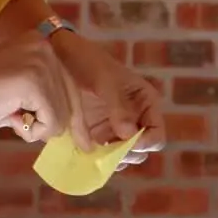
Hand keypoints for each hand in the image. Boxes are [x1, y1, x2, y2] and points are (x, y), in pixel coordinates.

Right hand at [0, 31, 88, 145]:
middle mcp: (45, 47)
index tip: (85, 142)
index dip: (74, 117)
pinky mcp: (33, 80)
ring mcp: (41, 61)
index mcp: (40, 44)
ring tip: (6, 115)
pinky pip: (51, 121)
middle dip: (54, 125)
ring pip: (63, 116)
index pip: (71, 86)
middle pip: (72, 101)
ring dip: (35, 127)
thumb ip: (42, 101)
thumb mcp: (17, 97)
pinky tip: (8, 117)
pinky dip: (31, 131)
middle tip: (27, 131)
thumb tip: (72, 126)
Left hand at [49, 31, 164, 170]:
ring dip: (113, 161)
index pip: (156, 134)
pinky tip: (88, 157)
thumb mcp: (105, 80)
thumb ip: (118, 107)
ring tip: (99, 158)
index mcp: (146, 103)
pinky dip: (98, 160)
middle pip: (142, 149)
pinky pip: (103, 154)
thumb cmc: (89, 62)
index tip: (127, 144)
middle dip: (128, 155)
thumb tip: (128, 134)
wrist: (62, 56)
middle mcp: (135, 118)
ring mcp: (116, 128)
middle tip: (110, 153)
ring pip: (124, 156)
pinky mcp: (98, 134)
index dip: (146, 143)